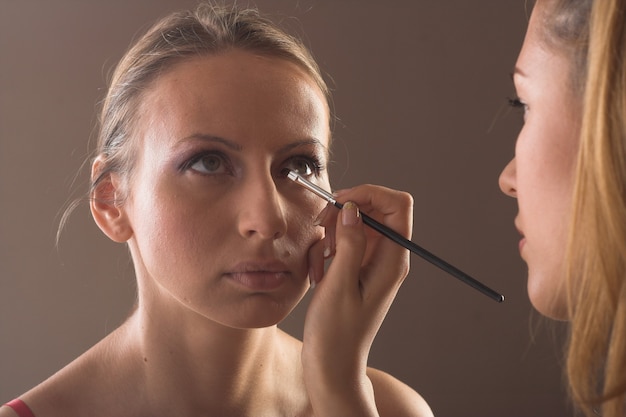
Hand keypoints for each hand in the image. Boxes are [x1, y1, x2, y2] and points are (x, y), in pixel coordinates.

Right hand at [302, 184, 413, 416]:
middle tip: (322, 230)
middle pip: (372, 210)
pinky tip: (319, 274)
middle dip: (343, 214)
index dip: (370, 194)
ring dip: (330, 236)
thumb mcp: (339, 285)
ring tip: (320, 264)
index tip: (341, 202)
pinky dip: (326, 251)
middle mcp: (386, 258)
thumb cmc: (336, 334)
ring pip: (353, 225)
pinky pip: (342, 243)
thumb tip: (353, 209)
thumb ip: (349, 244)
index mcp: (392, 261)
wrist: (331, 364)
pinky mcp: (356, 268)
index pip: (397, 205)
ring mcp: (371, 262)